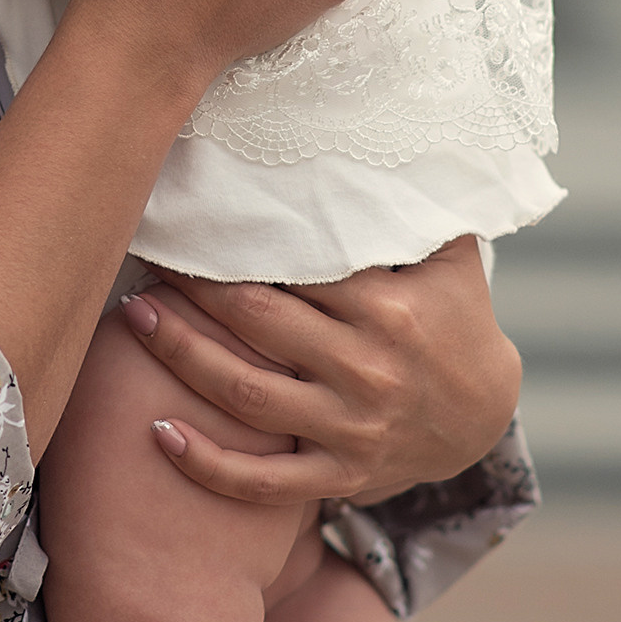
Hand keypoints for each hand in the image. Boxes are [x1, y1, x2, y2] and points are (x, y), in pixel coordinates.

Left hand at [121, 235, 522, 506]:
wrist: (487, 416)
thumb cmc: (456, 320)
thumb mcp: (450, 258)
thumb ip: (410, 206)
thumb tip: (373, 137)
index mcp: (388, 309)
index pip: (295, 269)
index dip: (234, 246)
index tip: (189, 222)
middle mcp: (367, 370)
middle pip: (257, 324)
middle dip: (193, 291)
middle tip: (145, 260)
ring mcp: (351, 430)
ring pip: (247, 396)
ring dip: (181, 358)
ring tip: (133, 318)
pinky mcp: (341, 476)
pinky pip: (264, 483)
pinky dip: (209, 466)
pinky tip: (158, 435)